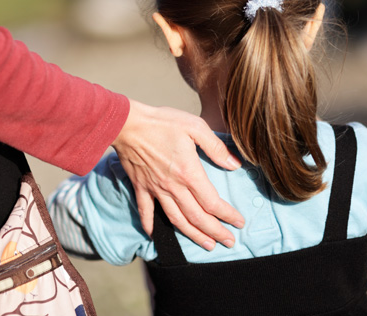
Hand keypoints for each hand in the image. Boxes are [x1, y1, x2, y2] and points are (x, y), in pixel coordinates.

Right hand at [112, 99, 244, 249]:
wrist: (127, 123)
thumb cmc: (162, 122)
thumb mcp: (195, 126)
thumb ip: (216, 147)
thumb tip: (234, 164)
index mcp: (189, 173)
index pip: (212, 202)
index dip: (228, 215)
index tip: (239, 222)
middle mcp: (173, 187)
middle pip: (197, 217)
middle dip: (215, 232)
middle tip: (229, 241)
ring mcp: (156, 189)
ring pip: (177, 220)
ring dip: (193, 235)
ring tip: (206, 244)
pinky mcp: (141, 187)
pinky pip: (146, 211)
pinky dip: (150, 224)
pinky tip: (154, 235)